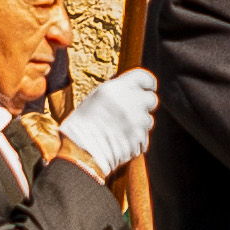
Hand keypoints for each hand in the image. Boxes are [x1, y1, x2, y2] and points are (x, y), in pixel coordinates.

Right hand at [60, 60, 158, 180]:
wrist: (79, 151)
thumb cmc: (80, 125)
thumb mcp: (95, 98)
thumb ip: (116, 92)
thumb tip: (130, 90)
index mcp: (116, 89)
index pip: (143, 77)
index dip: (148, 83)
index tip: (148, 87)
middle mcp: (129, 102)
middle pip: (151, 99)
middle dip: (145, 105)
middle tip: (134, 111)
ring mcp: (136, 121)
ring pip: (148, 120)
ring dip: (139, 124)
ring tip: (122, 130)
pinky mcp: (139, 139)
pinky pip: (144, 137)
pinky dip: (136, 140)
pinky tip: (121, 142)